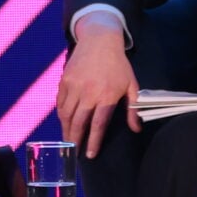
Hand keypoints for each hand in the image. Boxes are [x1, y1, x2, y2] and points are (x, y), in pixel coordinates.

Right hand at [55, 15, 139, 158]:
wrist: (99, 41)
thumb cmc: (118, 65)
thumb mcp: (131, 85)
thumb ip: (133, 109)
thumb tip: (136, 129)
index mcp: (107, 95)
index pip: (98, 124)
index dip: (93, 141)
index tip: (89, 154)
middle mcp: (88, 93)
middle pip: (78, 122)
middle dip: (75, 139)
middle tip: (73, 151)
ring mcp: (74, 86)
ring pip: (66, 114)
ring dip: (66, 129)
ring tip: (68, 140)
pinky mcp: (64, 81)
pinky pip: (60, 103)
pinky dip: (61, 115)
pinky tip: (64, 122)